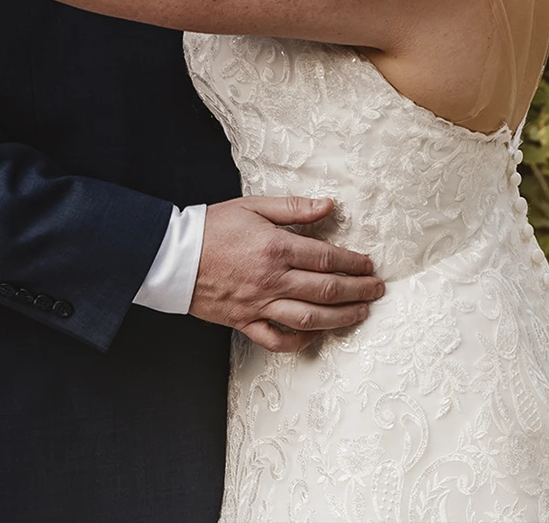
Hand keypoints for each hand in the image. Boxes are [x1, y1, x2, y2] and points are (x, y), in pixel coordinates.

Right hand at [189, 195, 384, 353]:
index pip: (327, 259)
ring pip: (309, 318)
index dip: (354, 263)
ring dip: (341, 317)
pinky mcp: (244, 322)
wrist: (172, 255)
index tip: (369, 265)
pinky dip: (299, 342)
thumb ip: (294, 208)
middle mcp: (272, 280)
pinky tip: (315, 335)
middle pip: (327, 290)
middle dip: (358, 291)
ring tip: (360, 313)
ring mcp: (259, 305)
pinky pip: (277, 340)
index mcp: (276, 248)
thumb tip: (328, 205)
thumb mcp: (253, 206)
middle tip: (377, 290)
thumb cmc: (212, 227)